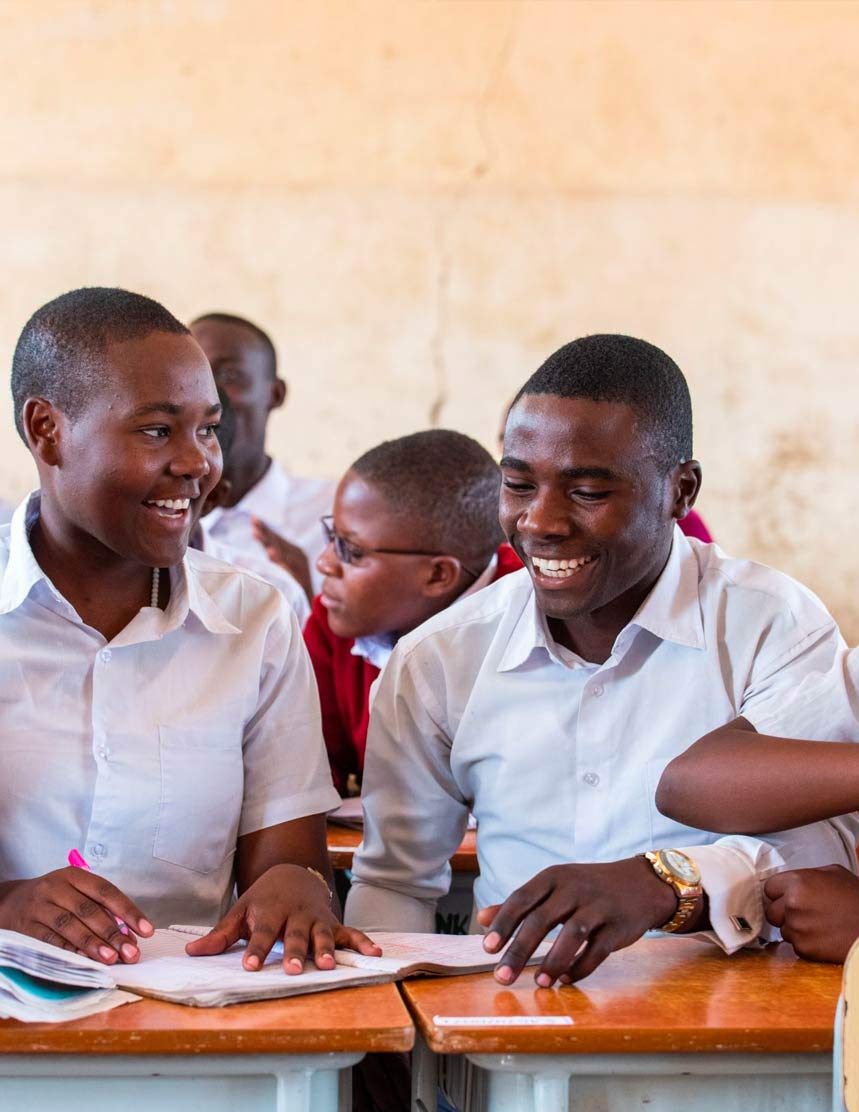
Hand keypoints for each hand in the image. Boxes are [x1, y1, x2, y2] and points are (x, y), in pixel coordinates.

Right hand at [0, 869, 152, 963]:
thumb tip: (129, 937)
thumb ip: (101, 911)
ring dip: (92, 943)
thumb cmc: (54, 899)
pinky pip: (50, 941)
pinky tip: (84, 961)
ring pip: (69, 925)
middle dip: (113, 933)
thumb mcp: (76, 894)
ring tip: (111, 959)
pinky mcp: (26, 928)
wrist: (10, 903)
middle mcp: (56, 888)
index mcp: (74, 875)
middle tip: (130, 952)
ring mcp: (39, 907)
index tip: (146, 930)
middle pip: (89, 910)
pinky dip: (69, 951)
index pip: (106, 891)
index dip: (128, 911)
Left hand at [185, 863, 381, 972]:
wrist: (293, 872)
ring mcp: (317, 918)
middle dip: (295, 951)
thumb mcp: (241, 911)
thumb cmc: (263, 898)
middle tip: (294, 969)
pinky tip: (375, 953)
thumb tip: (191, 952)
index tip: (250, 966)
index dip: (256, 950)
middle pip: (295, 935)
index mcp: (270, 911)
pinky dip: (363, 942)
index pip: (261, 933)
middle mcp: (295, 915)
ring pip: (322, 934)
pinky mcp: (333, 922)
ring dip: (325, 949)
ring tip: (327, 965)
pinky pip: (350, 933)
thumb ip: (220, 935)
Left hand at [251, 517, 312, 600]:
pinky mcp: (302, 578)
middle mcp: (298, 556)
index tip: (253, 519)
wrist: (311, 604)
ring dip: (270, 542)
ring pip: (283, 552)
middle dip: (266, 531)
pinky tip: (271, 553)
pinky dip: (280, 560)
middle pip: (279, 542)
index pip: (277, 538)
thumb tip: (258, 550)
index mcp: (293, 552)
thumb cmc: (294, 587)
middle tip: (254, 521)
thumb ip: (274, 558)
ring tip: (257, 533)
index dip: (266, 529)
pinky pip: (289, 568)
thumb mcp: (283, 569)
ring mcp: (300, 567)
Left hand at [477, 857, 677, 986]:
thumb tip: (481, 919)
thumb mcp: (554, 887)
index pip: (522, 899)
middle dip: (519, 950)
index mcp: (553, 877)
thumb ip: (520, 904)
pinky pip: (597, 950)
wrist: (641, 884)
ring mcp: (598, 906)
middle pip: (541, 919)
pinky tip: (565, 980)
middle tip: (501, 977)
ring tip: (538, 985)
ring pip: (572, 934)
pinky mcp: (618, 926)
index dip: (504, 923)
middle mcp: (574, 888)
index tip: (487, 948)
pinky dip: (580, 967)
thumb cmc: (588, 888)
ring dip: (552, 961)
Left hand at [765, 864, 858, 962]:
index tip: (788, 896)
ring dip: (796, 929)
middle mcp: (792, 905)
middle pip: (772, 912)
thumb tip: (792, 882)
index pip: (769, 888)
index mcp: (797, 883)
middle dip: (784, 913)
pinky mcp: (805, 949)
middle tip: (805, 913)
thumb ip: (807, 875)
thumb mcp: (834, 873)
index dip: (779, 893)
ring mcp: (797, 928)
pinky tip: (823, 937)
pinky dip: (806, 943)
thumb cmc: (856, 898)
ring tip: (818, 925)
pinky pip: (795, 945)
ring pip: (784, 930)